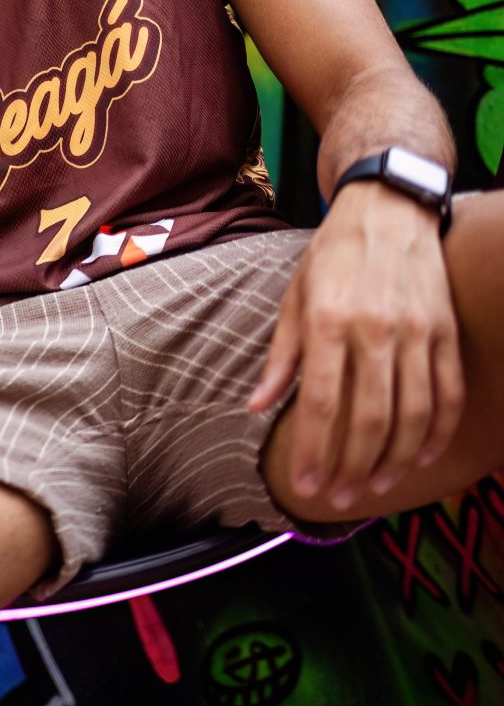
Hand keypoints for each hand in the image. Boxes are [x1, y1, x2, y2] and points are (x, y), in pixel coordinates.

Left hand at [248, 185, 464, 511]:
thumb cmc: (333, 255)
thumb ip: (281, 356)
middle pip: (367, 418)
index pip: (319, 403)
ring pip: (411, 414)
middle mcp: (374, 328)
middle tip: (338, 497)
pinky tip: (421, 456)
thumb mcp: (295, 296)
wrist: (388, 208)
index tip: (304, 484)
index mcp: (328, 320)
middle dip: (351, 467)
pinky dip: (437, 431)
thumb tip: (256, 408)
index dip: (312, 451)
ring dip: (394, 460)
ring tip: (376, 486)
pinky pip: (447, 392)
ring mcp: (417, 330)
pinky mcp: (446, 330)